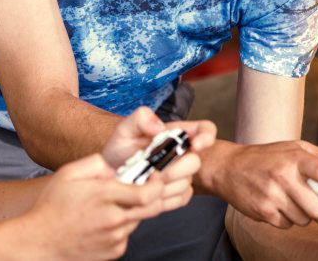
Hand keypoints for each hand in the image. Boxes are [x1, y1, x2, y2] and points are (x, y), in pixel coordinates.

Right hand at [27, 153, 164, 259]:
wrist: (39, 242)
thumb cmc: (51, 207)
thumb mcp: (67, 174)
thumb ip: (95, 163)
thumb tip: (115, 166)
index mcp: (103, 196)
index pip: (147, 193)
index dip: (157, 184)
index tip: (156, 176)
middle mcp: (113, 219)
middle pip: (152, 208)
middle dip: (154, 196)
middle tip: (145, 187)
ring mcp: (115, 238)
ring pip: (137, 220)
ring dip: (132, 211)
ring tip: (109, 206)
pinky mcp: (114, 251)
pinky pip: (127, 235)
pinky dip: (121, 227)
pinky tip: (102, 223)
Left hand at [102, 107, 216, 211]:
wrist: (110, 175)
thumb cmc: (120, 149)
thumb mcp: (125, 129)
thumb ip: (140, 119)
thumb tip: (159, 127)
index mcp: (176, 134)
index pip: (205, 130)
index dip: (207, 136)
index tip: (195, 145)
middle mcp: (183, 154)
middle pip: (196, 162)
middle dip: (175, 170)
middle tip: (153, 174)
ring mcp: (182, 175)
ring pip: (186, 183)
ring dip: (164, 186)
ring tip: (142, 183)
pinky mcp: (177, 193)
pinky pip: (181, 198)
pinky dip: (164, 198)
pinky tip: (148, 193)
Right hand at [220, 140, 317, 227]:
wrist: (228, 167)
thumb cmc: (265, 158)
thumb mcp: (293, 147)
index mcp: (294, 157)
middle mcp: (283, 174)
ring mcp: (272, 194)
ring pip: (303, 219)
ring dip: (304, 216)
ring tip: (292, 202)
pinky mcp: (262, 210)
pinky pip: (286, 225)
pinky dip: (287, 220)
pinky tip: (278, 206)